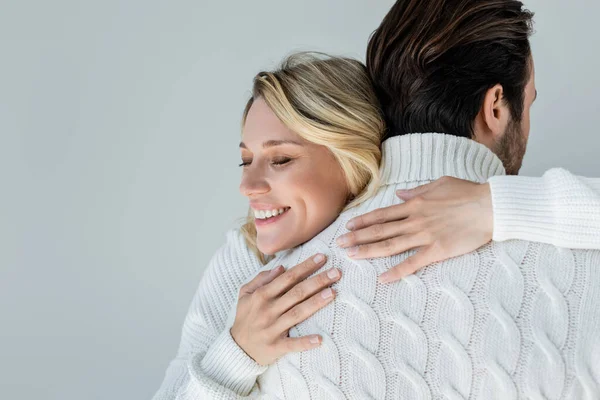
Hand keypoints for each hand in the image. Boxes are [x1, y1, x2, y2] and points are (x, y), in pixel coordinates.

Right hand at [230, 254, 340, 365]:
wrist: (236, 348)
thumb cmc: (245, 317)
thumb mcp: (245, 294)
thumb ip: (261, 279)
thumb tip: (281, 267)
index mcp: (261, 295)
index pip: (288, 278)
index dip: (305, 267)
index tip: (322, 257)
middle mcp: (268, 310)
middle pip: (297, 293)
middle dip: (317, 281)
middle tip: (336, 272)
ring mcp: (272, 329)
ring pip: (297, 313)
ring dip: (316, 303)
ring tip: (333, 293)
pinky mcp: (276, 347)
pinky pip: (292, 344)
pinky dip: (305, 342)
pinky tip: (320, 339)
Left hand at [336, 176, 492, 283]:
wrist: (491, 206)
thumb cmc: (468, 193)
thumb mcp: (439, 184)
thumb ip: (417, 191)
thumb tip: (400, 196)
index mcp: (415, 204)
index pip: (382, 213)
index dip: (363, 220)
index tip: (348, 225)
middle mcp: (415, 219)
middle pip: (380, 229)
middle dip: (357, 236)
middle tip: (339, 243)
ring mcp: (425, 235)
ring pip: (390, 244)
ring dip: (368, 251)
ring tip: (351, 255)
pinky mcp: (437, 250)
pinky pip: (413, 262)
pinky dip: (397, 271)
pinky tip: (383, 278)